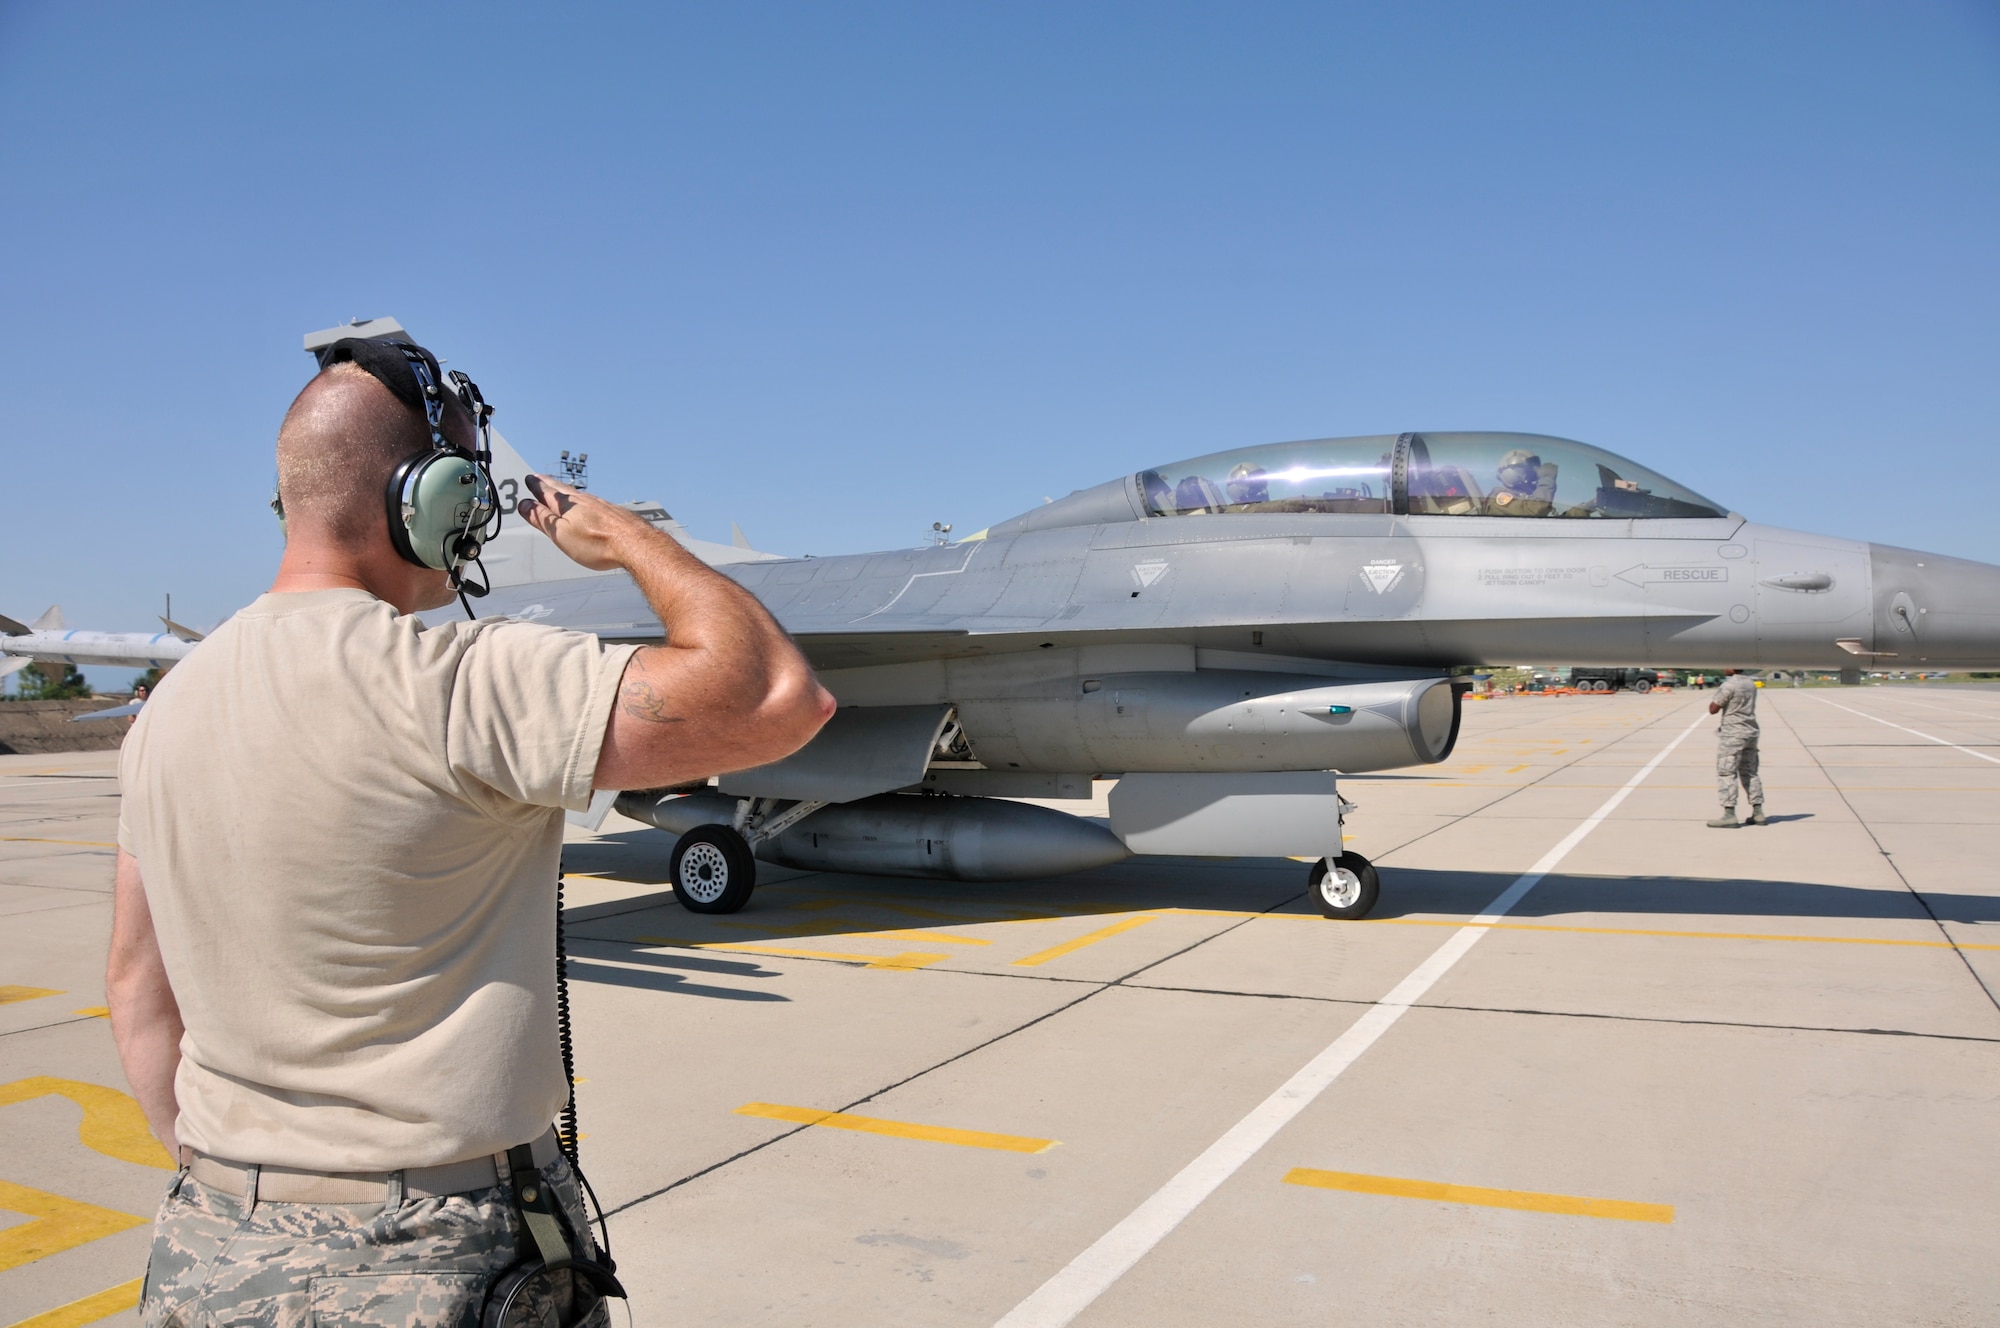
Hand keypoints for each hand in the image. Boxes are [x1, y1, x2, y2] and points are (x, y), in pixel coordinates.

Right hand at [517, 474, 662, 571]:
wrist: (636, 544)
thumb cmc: (598, 543)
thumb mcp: (561, 534)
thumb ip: (542, 519)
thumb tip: (524, 504)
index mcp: (568, 505)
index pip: (547, 492)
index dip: (536, 487)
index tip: (529, 479)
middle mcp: (584, 501)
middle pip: (562, 490)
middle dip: (549, 484)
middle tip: (539, 477)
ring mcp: (601, 505)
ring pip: (578, 495)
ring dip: (566, 491)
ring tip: (560, 489)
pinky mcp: (614, 512)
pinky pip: (594, 502)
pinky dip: (584, 500)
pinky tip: (589, 504)